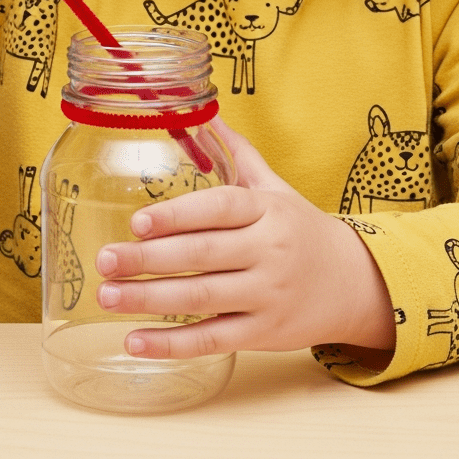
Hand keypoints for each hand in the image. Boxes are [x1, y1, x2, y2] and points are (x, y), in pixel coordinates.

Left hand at [94, 117, 396, 358]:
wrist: (353, 281)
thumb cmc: (301, 228)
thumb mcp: (276, 188)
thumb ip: (239, 154)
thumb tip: (206, 113)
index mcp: (267, 210)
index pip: (220, 209)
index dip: (178, 216)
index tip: (137, 222)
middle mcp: (268, 251)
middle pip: (203, 255)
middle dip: (149, 259)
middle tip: (105, 259)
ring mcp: (267, 294)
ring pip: (202, 298)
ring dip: (149, 300)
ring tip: (107, 295)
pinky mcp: (263, 333)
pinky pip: (213, 339)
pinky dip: (172, 344)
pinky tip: (135, 341)